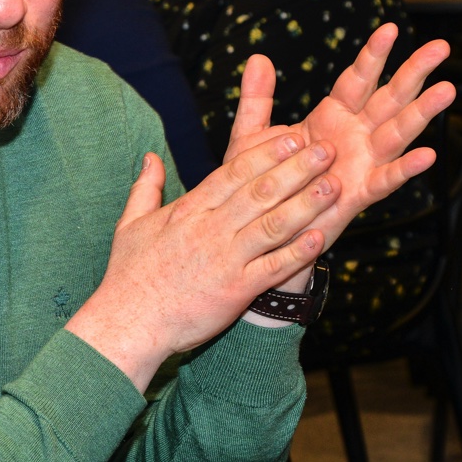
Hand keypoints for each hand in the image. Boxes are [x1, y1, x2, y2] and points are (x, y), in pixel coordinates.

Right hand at [66, 134, 340, 390]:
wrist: (128, 323)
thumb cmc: (128, 276)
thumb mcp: (130, 223)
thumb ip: (146, 187)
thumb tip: (151, 156)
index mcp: (189, 210)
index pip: (233, 173)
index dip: (266, 153)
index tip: (292, 137)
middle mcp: (211, 229)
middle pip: (261, 191)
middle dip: (296, 168)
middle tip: (326, 149)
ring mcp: (225, 259)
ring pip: (273, 224)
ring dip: (306, 204)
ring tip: (334, 186)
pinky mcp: (236, 290)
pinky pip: (274, 267)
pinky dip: (298, 253)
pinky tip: (322, 239)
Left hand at [225, 24, 453, 278]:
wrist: (259, 230)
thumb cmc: (261, 183)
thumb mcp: (252, 136)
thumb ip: (257, 98)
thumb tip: (257, 57)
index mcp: (331, 117)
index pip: (357, 79)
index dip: (373, 56)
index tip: (391, 29)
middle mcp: (353, 136)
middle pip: (389, 98)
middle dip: (414, 73)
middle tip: (442, 47)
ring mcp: (360, 163)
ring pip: (396, 132)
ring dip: (422, 112)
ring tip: (446, 90)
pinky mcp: (358, 194)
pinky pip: (386, 180)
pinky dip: (405, 169)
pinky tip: (427, 155)